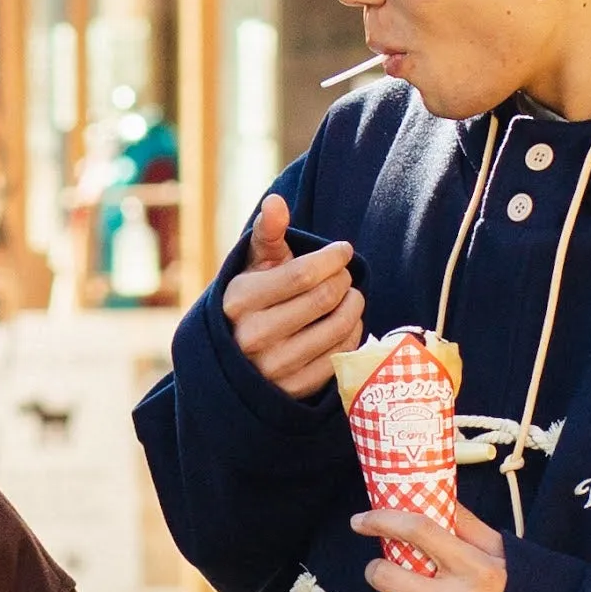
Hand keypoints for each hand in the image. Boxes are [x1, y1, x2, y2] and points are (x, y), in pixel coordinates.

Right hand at [222, 189, 363, 398]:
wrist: (236, 358)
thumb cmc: (252, 299)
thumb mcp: (253, 265)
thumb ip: (268, 231)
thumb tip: (277, 201)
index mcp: (240, 300)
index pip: (303, 274)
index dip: (332, 258)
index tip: (343, 251)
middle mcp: (253, 337)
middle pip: (323, 299)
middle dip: (343, 280)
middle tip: (344, 275)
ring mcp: (274, 368)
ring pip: (336, 327)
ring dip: (354, 305)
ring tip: (350, 296)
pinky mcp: (293, 390)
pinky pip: (339, 356)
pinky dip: (352, 334)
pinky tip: (347, 322)